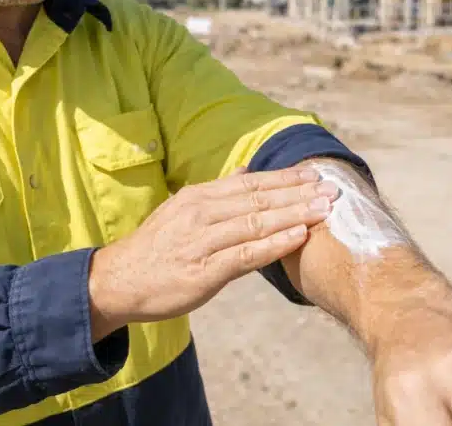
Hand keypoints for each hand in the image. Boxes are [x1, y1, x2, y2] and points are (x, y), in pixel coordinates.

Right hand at [88, 166, 338, 338]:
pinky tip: (298, 237)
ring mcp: (202, 241)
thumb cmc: (155, 248)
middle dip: (298, 193)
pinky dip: (274, 244)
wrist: (118, 280)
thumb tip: (245, 170)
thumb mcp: (180, 210)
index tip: (315, 174)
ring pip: (256, 223)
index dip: (284, 178)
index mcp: (198, 197)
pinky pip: (246, 255)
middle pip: (258, 199)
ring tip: (324, 210)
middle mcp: (201, 213)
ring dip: (294, 214)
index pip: (250, 183)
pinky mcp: (203, 271)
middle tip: (333, 189)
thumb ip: (216, 193)